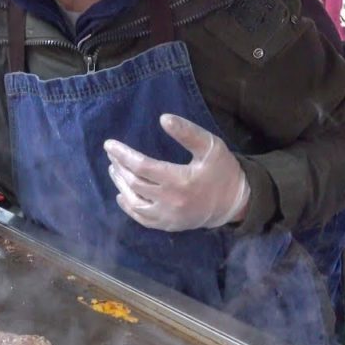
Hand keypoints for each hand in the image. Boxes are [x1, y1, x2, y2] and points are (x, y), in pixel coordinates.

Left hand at [104, 114, 249, 231]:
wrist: (236, 203)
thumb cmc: (222, 170)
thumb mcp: (210, 146)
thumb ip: (187, 132)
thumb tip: (163, 118)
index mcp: (179, 180)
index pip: (141, 166)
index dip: (123, 155)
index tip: (109, 145)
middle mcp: (170, 201)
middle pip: (134, 183)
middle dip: (120, 166)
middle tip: (112, 154)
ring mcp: (168, 217)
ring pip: (135, 202)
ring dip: (120, 185)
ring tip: (113, 170)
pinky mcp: (169, 225)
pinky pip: (143, 219)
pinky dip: (129, 207)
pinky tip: (122, 195)